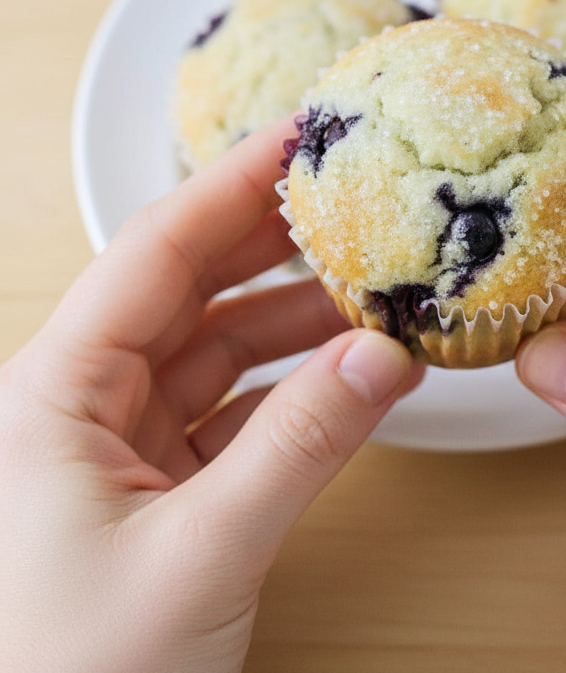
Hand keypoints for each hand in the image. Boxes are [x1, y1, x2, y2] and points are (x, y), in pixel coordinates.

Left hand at [0, 119, 418, 672]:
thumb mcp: (197, 555)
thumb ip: (298, 448)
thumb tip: (385, 357)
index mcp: (55, 389)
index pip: (155, 249)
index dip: (232, 183)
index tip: (300, 134)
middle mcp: (79, 402)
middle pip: (187, 286)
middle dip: (270, 239)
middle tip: (351, 194)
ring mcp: (116, 446)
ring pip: (215, 349)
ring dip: (292, 319)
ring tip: (372, 285)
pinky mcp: (152, 492)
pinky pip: (229, 411)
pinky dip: (290, 390)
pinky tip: (347, 372)